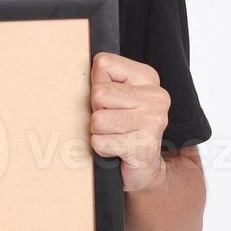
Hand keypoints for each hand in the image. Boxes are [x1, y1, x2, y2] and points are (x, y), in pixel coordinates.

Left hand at [88, 51, 169, 192]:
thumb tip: (75, 72)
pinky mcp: (142, 146)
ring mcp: (151, 121)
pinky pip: (100, 143)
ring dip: (99, 132)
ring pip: (98, 119)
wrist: (146, 166)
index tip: (110, 99)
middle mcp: (155, 97)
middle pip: (98, 93)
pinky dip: (102, 148)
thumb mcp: (120, 96)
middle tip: (112, 121)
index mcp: (148, 77)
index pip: (104, 63)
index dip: (97, 83)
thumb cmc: (127, 128)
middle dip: (97, 110)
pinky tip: (117, 149)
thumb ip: (104, 80)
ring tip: (115, 135)